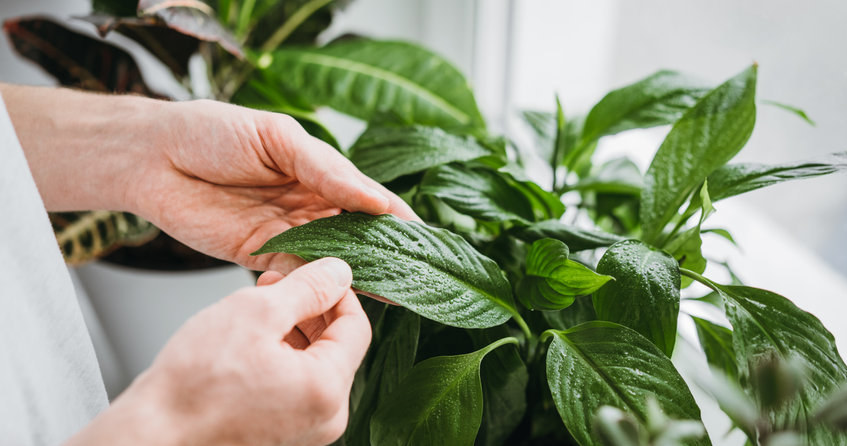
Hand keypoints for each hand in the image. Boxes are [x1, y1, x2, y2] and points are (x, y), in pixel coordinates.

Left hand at [0, 85, 416, 272]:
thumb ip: (327, 171)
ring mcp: (287, 233)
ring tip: (385, 294)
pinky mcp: (259, 258)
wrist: (154, 158)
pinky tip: (333, 296)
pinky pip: (294, 275)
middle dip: (383, 255)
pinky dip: (312, 286)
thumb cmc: (213, 131)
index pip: (370, 200)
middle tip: (412, 278)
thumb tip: (378, 199)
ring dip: (354, 276)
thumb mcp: (278, 138)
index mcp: (320, 172)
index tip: (423, 242)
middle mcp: (310, 205)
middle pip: (356, 236)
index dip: (397, 219)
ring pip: (331, 260)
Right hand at [66, 258, 370, 445]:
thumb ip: (307, 288)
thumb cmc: (192, 386)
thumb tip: (339, 272)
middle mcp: (325, 418)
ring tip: (257, 306)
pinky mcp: (281, 435)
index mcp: (327, 390)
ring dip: (292, 329)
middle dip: (310, 308)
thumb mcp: (256, 312)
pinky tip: (249, 339)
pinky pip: (294, 385)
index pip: (357, 327)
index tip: (315, 271)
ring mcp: (304, 431)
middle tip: (277, 281)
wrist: (149, 439)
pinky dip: (280, 357)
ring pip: (312, 364)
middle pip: (335, 346)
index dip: (337, 291)